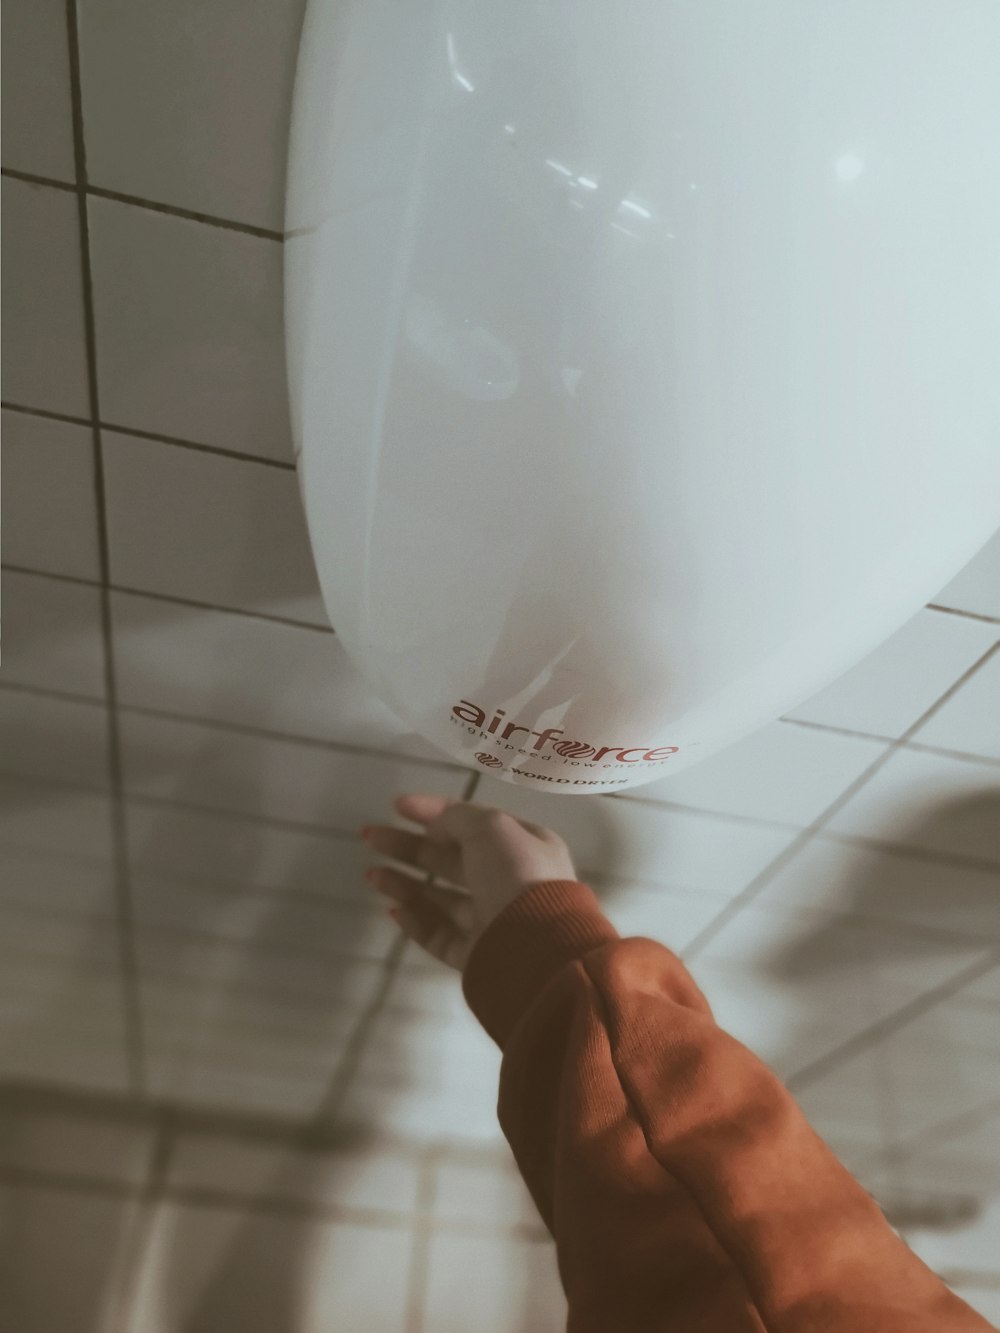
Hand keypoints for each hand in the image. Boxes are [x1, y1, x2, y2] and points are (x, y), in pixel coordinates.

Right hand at [361, 792, 579, 970]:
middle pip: (451, 861)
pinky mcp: (476, 956)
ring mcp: (493, 921)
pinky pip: (440, 935)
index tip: (396, 805)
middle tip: (371, 837)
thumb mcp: (491, 828)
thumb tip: (437, 821)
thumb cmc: (517, 875)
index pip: (472, 823)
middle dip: (409, 848)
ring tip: (370, 874)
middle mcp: (510, 883)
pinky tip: (393, 908)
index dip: (433, 811)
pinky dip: (416, 921)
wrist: (536, 947)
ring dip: (405, 884)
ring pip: (441, 899)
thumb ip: (459, 817)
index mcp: (524, 847)